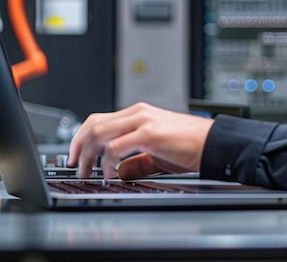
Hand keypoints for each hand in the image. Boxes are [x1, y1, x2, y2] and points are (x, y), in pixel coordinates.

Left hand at [67, 102, 213, 178]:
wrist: (212, 143)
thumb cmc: (191, 145)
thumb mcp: (158, 153)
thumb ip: (137, 161)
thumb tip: (120, 171)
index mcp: (140, 113)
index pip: (100, 119)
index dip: (81, 137)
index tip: (75, 155)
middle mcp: (138, 113)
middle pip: (94, 123)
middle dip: (77, 146)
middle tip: (74, 165)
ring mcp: (143, 121)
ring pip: (99, 132)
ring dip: (87, 155)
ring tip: (88, 171)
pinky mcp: (149, 133)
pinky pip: (116, 146)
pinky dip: (107, 162)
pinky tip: (110, 173)